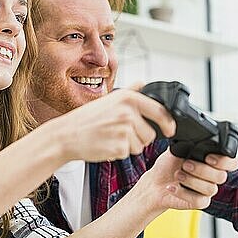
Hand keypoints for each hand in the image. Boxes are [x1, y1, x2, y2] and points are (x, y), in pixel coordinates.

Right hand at [51, 88, 175, 162]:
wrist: (66, 135)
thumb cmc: (86, 119)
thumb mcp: (109, 99)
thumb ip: (130, 92)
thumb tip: (143, 83)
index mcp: (128, 98)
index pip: (160, 111)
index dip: (168, 123)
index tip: (170, 130)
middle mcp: (128, 112)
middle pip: (151, 133)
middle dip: (140, 137)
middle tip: (121, 134)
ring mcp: (124, 129)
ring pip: (141, 145)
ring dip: (130, 146)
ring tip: (112, 137)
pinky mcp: (119, 146)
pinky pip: (128, 153)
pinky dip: (119, 152)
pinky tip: (107, 144)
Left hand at [131, 151, 236, 212]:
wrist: (155, 183)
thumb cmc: (167, 166)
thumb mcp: (177, 149)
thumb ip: (189, 144)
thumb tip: (193, 136)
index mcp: (212, 161)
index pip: (231, 162)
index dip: (224, 161)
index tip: (208, 157)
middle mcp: (213, 176)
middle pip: (221, 176)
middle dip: (202, 169)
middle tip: (185, 164)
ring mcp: (207, 190)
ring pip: (211, 188)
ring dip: (192, 180)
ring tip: (177, 175)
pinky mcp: (199, 202)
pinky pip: (199, 200)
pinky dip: (184, 193)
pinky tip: (172, 187)